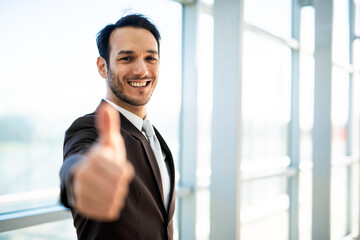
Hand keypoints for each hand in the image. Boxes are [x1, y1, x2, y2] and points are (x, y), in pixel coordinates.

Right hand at [72, 102, 133, 220]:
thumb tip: (105, 106)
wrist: (89, 176)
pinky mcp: (82, 207)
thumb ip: (108, 126)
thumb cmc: (103, 157)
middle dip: (120, 184)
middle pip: (116, 188)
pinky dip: (111, 207)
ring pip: (113, 200)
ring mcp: (80, 192)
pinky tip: (108, 199)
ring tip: (112, 188)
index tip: (122, 169)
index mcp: (91, 159)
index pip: (120, 173)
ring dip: (117, 195)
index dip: (125, 172)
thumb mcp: (108, 141)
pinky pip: (107, 212)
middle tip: (116, 180)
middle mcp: (82, 176)